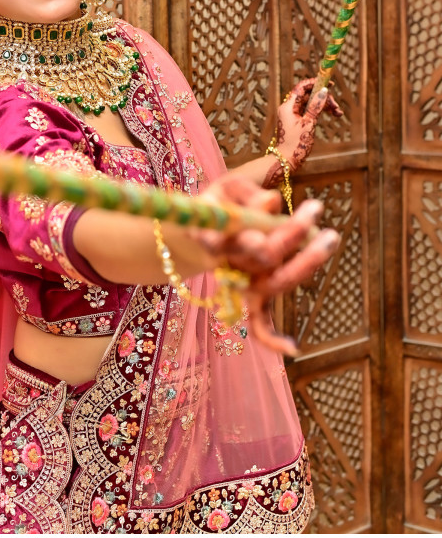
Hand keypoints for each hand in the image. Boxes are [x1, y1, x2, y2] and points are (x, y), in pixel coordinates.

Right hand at [193, 172, 339, 355]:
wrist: (206, 228)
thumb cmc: (221, 204)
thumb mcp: (228, 188)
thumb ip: (247, 194)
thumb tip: (272, 202)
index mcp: (212, 237)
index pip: (228, 241)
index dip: (246, 239)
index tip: (263, 228)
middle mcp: (227, 265)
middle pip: (259, 259)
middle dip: (288, 235)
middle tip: (314, 209)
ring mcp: (242, 283)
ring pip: (272, 284)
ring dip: (304, 264)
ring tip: (331, 236)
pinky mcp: (253, 294)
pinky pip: (258, 323)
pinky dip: (271, 338)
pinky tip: (293, 349)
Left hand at [267, 78, 342, 183]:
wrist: (285, 160)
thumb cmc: (295, 144)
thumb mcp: (309, 123)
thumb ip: (316, 106)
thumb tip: (323, 91)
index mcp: (288, 106)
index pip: (301, 88)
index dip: (315, 83)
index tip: (329, 83)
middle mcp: (289, 108)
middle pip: (308, 95)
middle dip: (324, 98)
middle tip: (336, 106)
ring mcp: (292, 115)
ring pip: (310, 104)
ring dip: (324, 106)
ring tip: (338, 112)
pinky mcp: (296, 122)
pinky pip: (309, 112)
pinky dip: (320, 112)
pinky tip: (333, 115)